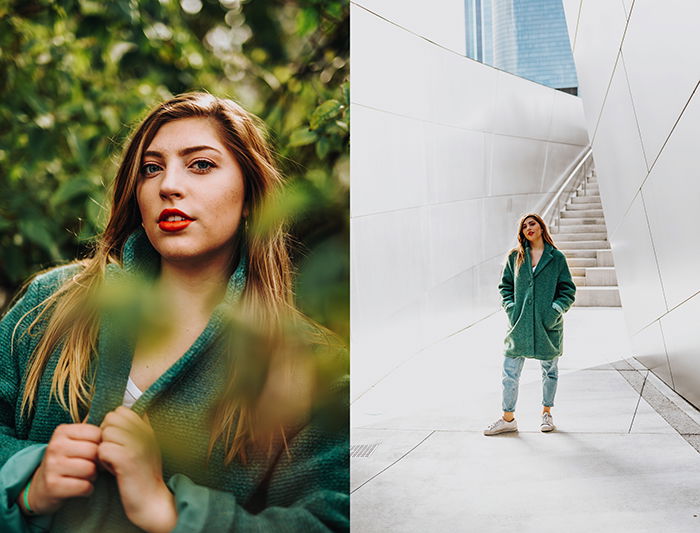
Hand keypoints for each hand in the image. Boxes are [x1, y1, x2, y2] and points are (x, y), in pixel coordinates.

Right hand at [18, 423, 100, 514]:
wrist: (41, 487)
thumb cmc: (67, 460)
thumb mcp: (75, 441)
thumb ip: (92, 431)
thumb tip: (115, 417)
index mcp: (63, 431)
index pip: (97, 433)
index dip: (103, 445)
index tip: (97, 452)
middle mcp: (55, 446)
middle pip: (94, 452)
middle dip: (99, 462)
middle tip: (94, 467)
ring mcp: (52, 466)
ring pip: (90, 469)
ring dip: (93, 476)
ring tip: (87, 476)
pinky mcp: (52, 486)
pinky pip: (84, 487)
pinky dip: (87, 489)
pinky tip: (82, 487)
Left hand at [98, 407, 176, 532]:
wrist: (151, 499)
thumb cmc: (143, 473)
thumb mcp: (146, 446)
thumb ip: (137, 430)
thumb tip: (121, 414)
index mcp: (147, 428)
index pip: (121, 411)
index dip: (113, 424)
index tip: (118, 440)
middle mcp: (144, 433)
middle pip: (110, 419)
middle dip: (106, 434)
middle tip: (114, 451)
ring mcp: (137, 444)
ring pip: (105, 434)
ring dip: (104, 448)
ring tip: (114, 461)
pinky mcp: (126, 459)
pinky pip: (102, 449)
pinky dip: (103, 461)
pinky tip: (113, 469)